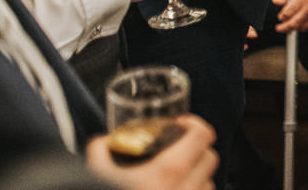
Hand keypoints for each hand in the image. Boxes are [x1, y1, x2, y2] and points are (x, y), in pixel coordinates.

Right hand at [86, 113, 217, 189]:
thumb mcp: (97, 174)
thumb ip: (100, 152)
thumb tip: (103, 142)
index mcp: (169, 172)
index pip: (202, 135)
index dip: (194, 124)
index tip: (180, 125)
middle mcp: (186, 189)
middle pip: (210, 158)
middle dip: (196, 149)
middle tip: (178, 149)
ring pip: (208, 184)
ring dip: (197, 177)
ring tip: (175, 177)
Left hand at [273, 0, 307, 32]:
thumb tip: (275, 0)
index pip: (288, 13)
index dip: (281, 16)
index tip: (280, 16)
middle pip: (294, 23)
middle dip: (284, 28)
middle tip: (279, 28)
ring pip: (302, 27)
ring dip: (295, 27)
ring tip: (291, 24)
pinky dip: (305, 27)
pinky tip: (302, 22)